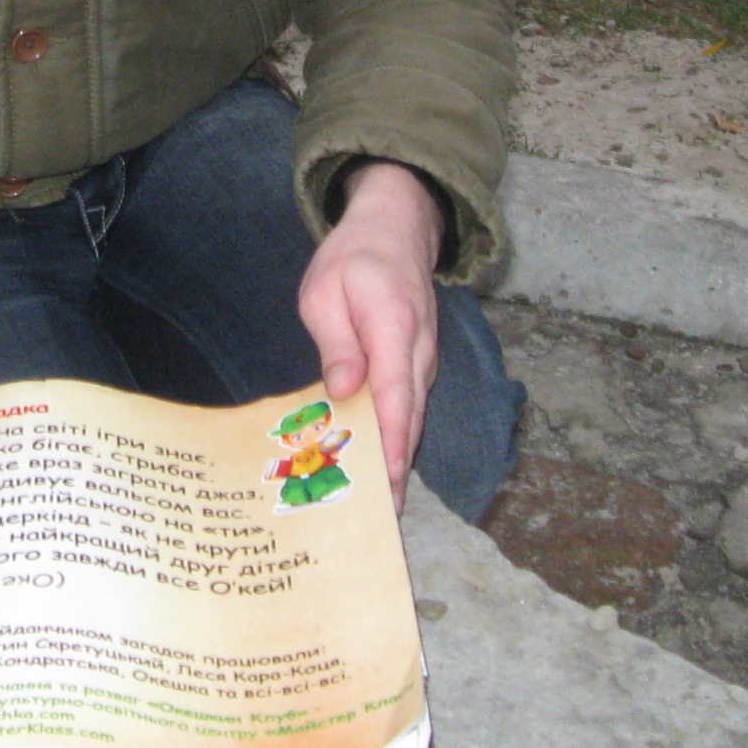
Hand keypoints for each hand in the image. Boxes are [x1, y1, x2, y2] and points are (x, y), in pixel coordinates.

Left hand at [297, 160, 441, 510]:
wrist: (396, 227)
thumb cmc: (352, 258)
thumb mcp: (323, 292)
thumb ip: (336, 344)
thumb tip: (345, 393)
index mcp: (394, 326)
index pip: (396, 393)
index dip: (391, 440)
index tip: (387, 482)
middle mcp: (419, 349)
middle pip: (410, 417)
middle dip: (396, 468)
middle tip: (378, 520)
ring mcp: (424, 358)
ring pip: (413, 416)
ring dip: (398, 460)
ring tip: (378, 510)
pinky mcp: (419, 364)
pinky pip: (410, 406)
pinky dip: (398, 438)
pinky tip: (379, 469)